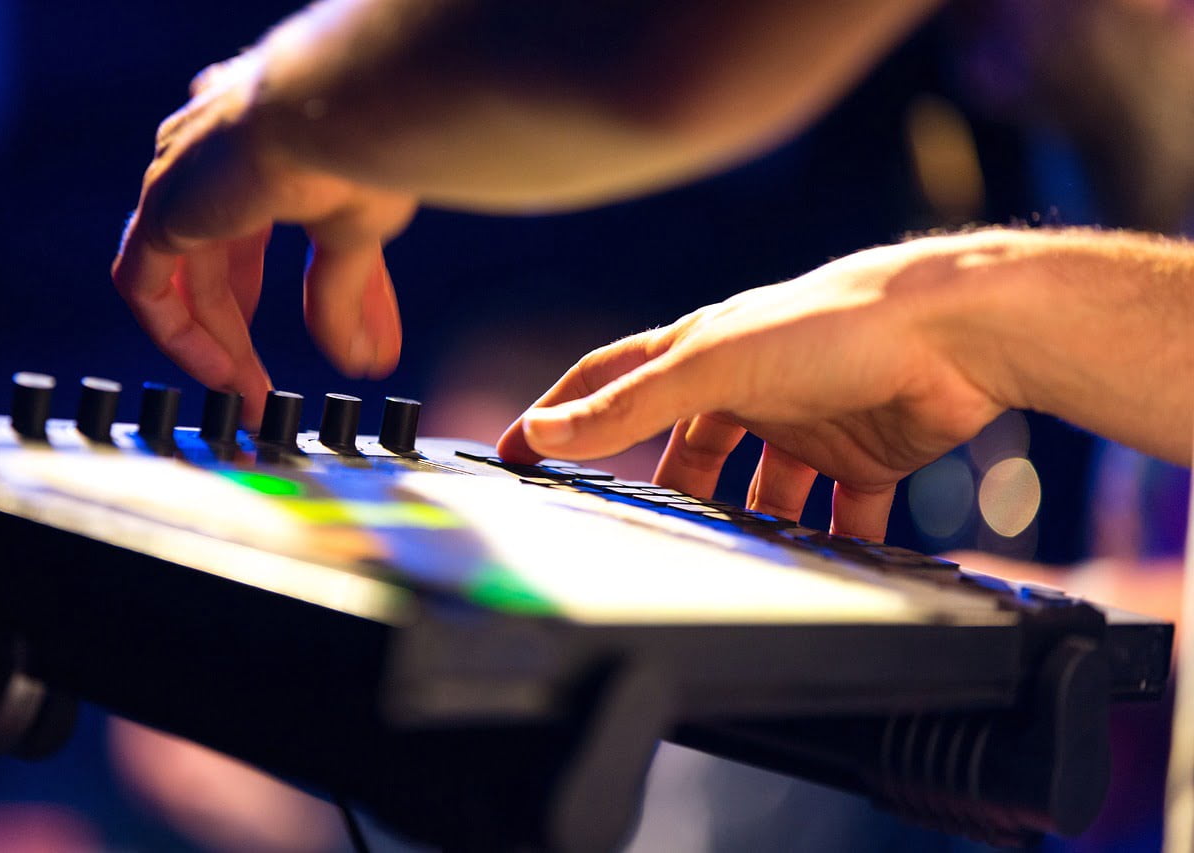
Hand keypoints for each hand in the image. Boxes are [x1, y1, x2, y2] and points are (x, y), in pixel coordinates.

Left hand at [112, 50, 415, 424]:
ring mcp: (181, 179)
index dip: (297, 294)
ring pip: (183, 280)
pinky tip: (222, 373)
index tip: (336, 339)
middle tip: (266, 384)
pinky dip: (179, 335)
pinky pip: (146, 288)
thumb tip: (359, 356)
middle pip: (222, 262)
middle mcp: (212, 157)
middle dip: (241, 330)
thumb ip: (345, 296)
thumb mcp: (359, 236)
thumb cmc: (360, 148)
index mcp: (260, 147)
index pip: (270, 234)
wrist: (338, 114)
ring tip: (252, 395)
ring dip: (219, 345)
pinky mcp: (162, 209)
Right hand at [497, 241, 1014, 540]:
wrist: (953, 333)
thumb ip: (630, 406)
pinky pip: (837, 512)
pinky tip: (826, 569)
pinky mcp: (861, 454)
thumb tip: (546, 433)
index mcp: (703, 351)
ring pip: (762, 490)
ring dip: (754, 527)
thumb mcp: (711, 367)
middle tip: (647, 532)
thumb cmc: (829, 324)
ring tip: (743, 564)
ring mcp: (806, 421)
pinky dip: (832, 541)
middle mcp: (750, 385)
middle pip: (688, 447)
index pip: (613, 381)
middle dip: (669, 489)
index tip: (521, 451)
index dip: (564, 413)